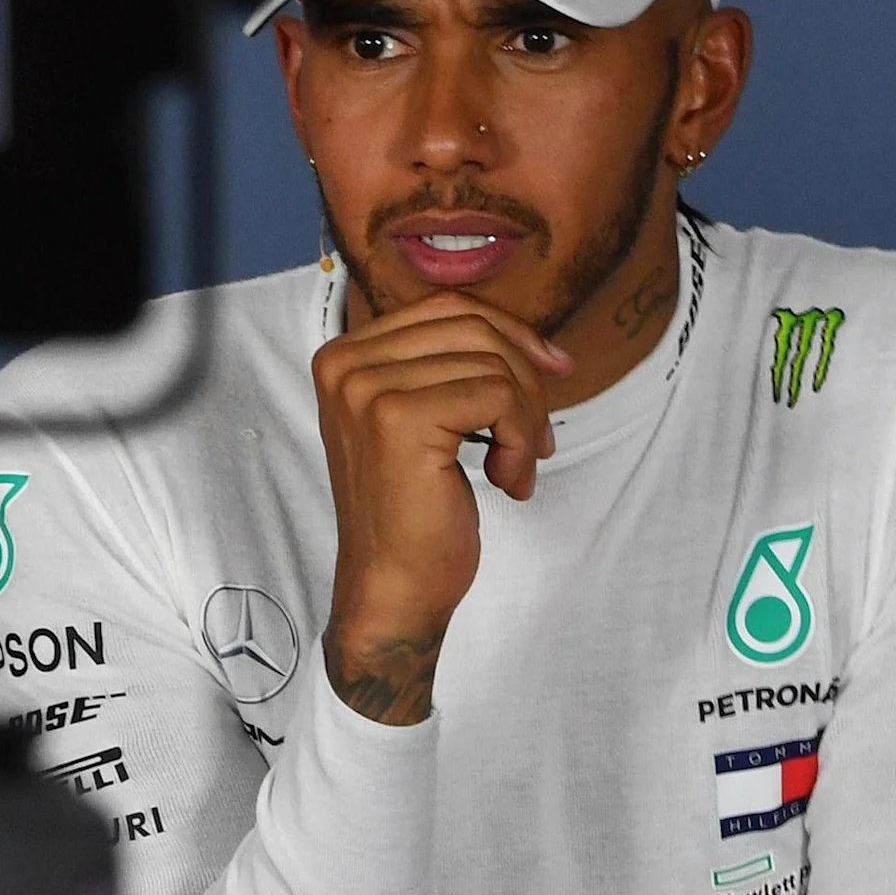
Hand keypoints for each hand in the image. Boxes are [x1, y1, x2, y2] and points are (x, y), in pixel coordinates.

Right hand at [311, 292, 570, 723]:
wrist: (392, 586)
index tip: (552, 373)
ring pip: (493, 363)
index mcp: (344, 356)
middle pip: (472, 326)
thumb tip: (536, 341)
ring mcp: (366, 389)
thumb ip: (450, 370)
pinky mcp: (398, 418)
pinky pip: (498, 395)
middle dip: (525, 377)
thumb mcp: (425, 421)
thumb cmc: (415, 512)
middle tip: (536, 437)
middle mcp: (344, 364)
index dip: (510, 335)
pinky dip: (522, 438)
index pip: (447, 308)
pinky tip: (508, 480)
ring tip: (518, 466)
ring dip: (527, 418)